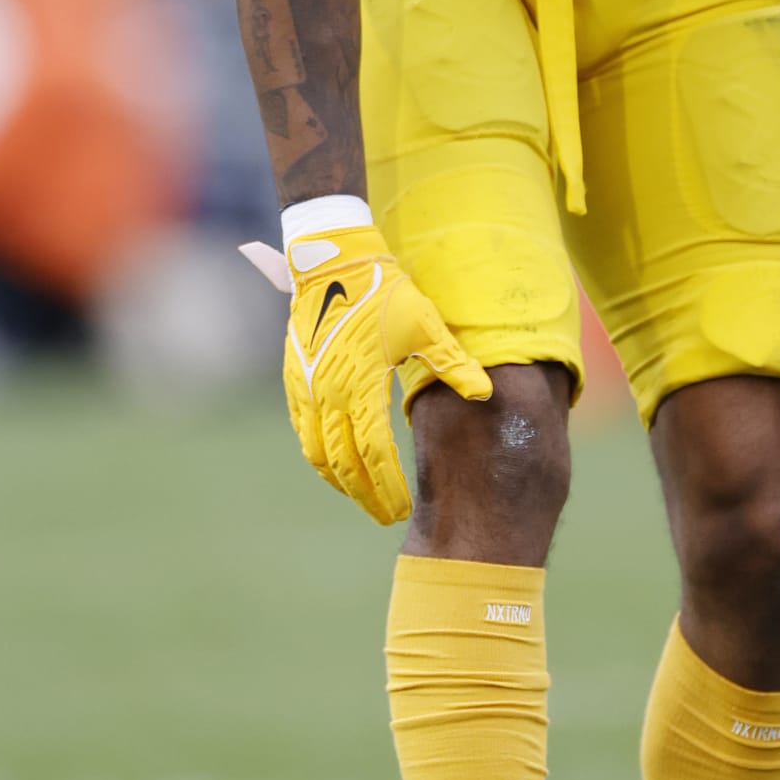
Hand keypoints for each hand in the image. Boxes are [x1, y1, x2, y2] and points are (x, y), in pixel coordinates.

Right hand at [242, 222, 490, 524]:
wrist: (331, 262)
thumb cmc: (384, 292)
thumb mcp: (425, 325)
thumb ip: (453, 363)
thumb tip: (484, 395)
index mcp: (360, 385)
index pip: (375, 453)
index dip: (389, 486)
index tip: (404, 510)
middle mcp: (326, 394)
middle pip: (343, 464)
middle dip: (366, 496)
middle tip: (388, 516)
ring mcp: (306, 390)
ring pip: (317, 454)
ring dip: (340, 481)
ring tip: (364, 497)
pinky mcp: (295, 381)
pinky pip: (305, 432)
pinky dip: (321, 457)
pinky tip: (337, 465)